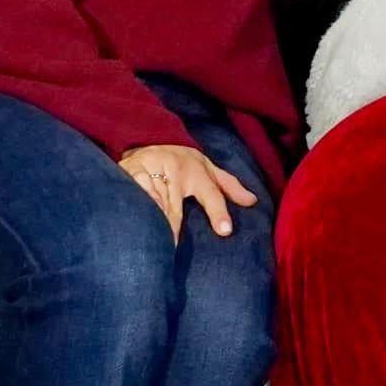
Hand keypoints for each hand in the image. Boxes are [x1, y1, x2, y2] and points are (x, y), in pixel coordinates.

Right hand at [115, 141, 258, 240]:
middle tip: (173, 247)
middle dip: (173, 227)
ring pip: (155, 203)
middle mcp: (176, 168)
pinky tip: (138, 223)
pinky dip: (138, 209)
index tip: (225, 231)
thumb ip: (229, 187)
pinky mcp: (132, 171)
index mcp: (198, 170)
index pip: (212, 194)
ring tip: (155, 242)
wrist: (150, 138)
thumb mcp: (208, 169)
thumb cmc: (183, 162)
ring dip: (155, 222)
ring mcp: (153, 168)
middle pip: (175, 208)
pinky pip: (136, 195)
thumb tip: (253, 201)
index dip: (219, 213)